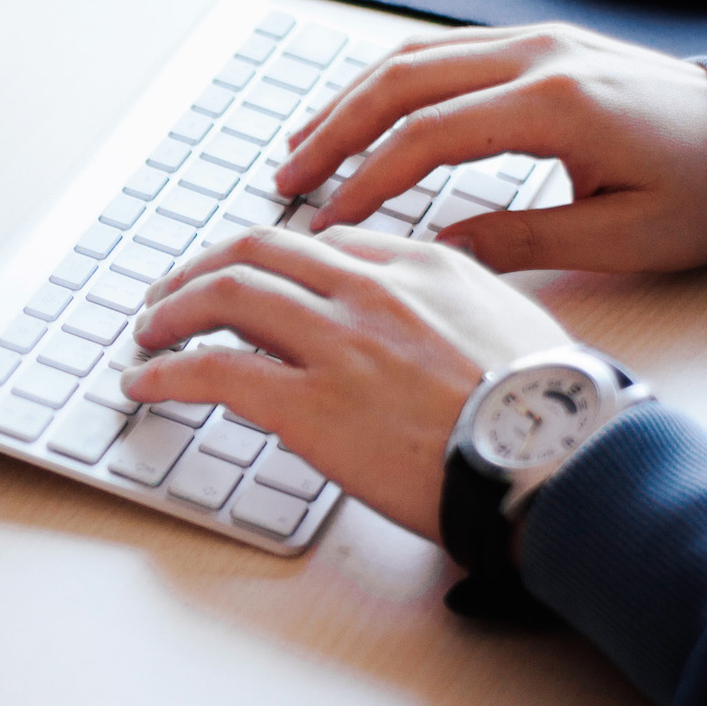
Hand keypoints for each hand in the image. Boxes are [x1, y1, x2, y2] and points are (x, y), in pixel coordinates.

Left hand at [119, 226, 568, 541]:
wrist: (560, 462)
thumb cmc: (551, 410)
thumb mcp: (510, 324)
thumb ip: (455, 305)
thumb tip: (426, 319)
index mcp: (421, 265)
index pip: (322, 244)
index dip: (269, 259)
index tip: (248, 277)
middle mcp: (370, 290)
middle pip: (260, 251)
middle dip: (204, 267)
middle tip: (173, 292)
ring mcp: (336, 343)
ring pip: (226, 295)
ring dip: (173, 310)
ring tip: (149, 331)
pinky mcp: (309, 405)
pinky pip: (214, 372)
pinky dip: (166, 372)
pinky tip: (146, 383)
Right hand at [272, 22, 706, 272]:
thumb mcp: (619, 237)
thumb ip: (519, 239)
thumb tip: (433, 253)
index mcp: (557, 104)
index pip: (426, 136)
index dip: (364, 181)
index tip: (325, 221)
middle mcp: (539, 55)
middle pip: (402, 81)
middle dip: (333, 131)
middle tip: (284, 180)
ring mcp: (539, 40)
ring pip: (415, 57)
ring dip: (351, 101)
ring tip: (303, 146)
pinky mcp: (543, 44)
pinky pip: (444, 51)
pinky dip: (391, 82)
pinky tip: (362, 113)